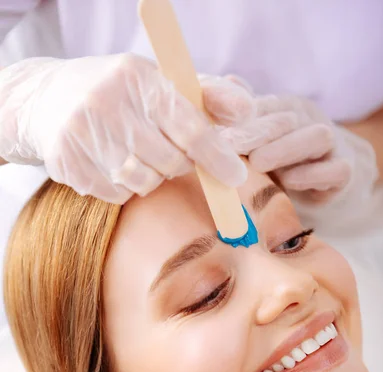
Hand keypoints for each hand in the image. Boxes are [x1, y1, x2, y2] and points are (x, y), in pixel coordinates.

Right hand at [0, 54, 254, 202]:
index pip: (189, 125)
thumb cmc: (120, 92)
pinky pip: (118, 195)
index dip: (217, 155)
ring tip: (137, 152)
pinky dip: (125, 186)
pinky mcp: (68, 165)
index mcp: (137, 77)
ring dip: (151, 176)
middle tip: (168, 149)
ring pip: (144, 183)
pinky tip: (112, 162)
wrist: (48, 100)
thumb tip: (246, 110)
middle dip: (179, 163)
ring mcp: (83, 136)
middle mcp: (107, 103)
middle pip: (170, 162)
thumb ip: (207, 95)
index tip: (236, 176)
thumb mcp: (160, 81)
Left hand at [218, 85, 369, 204]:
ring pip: (317, 136)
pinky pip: (336, 169)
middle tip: (229, 147)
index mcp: (288, 110)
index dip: (240, 116)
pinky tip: (289, 181)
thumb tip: (222, 86)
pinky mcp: (345, 172)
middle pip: (288, 118)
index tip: (213, 133)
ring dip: (285, 148)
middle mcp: (311, 121)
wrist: (332, 180)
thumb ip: (240, 121)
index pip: (266, 105)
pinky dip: (312, 174)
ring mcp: (332, 146)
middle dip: (256, 132)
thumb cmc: (285, 160)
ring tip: (257, 163)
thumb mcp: (260, 142)